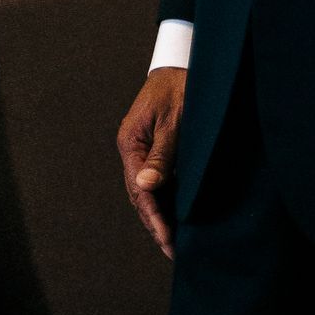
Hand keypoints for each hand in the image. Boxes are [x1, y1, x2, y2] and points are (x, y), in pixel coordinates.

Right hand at [117, 64, 186, 256]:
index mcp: (131, 142)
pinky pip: (158, 181)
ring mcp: (143, 151)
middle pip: (140, 196)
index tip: (167, 239)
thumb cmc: (181, 87)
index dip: (154, 217)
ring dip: (160, 216)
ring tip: (173, 244)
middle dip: (156, 224)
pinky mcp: (156, 149)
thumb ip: (162, 153)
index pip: (140, 190)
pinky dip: (166, 201)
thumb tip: (146, 186)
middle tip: (172, 251)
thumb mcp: (174, 120)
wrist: (183, 63)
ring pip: (148, 192)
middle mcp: (133, 150)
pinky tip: (177, 217)